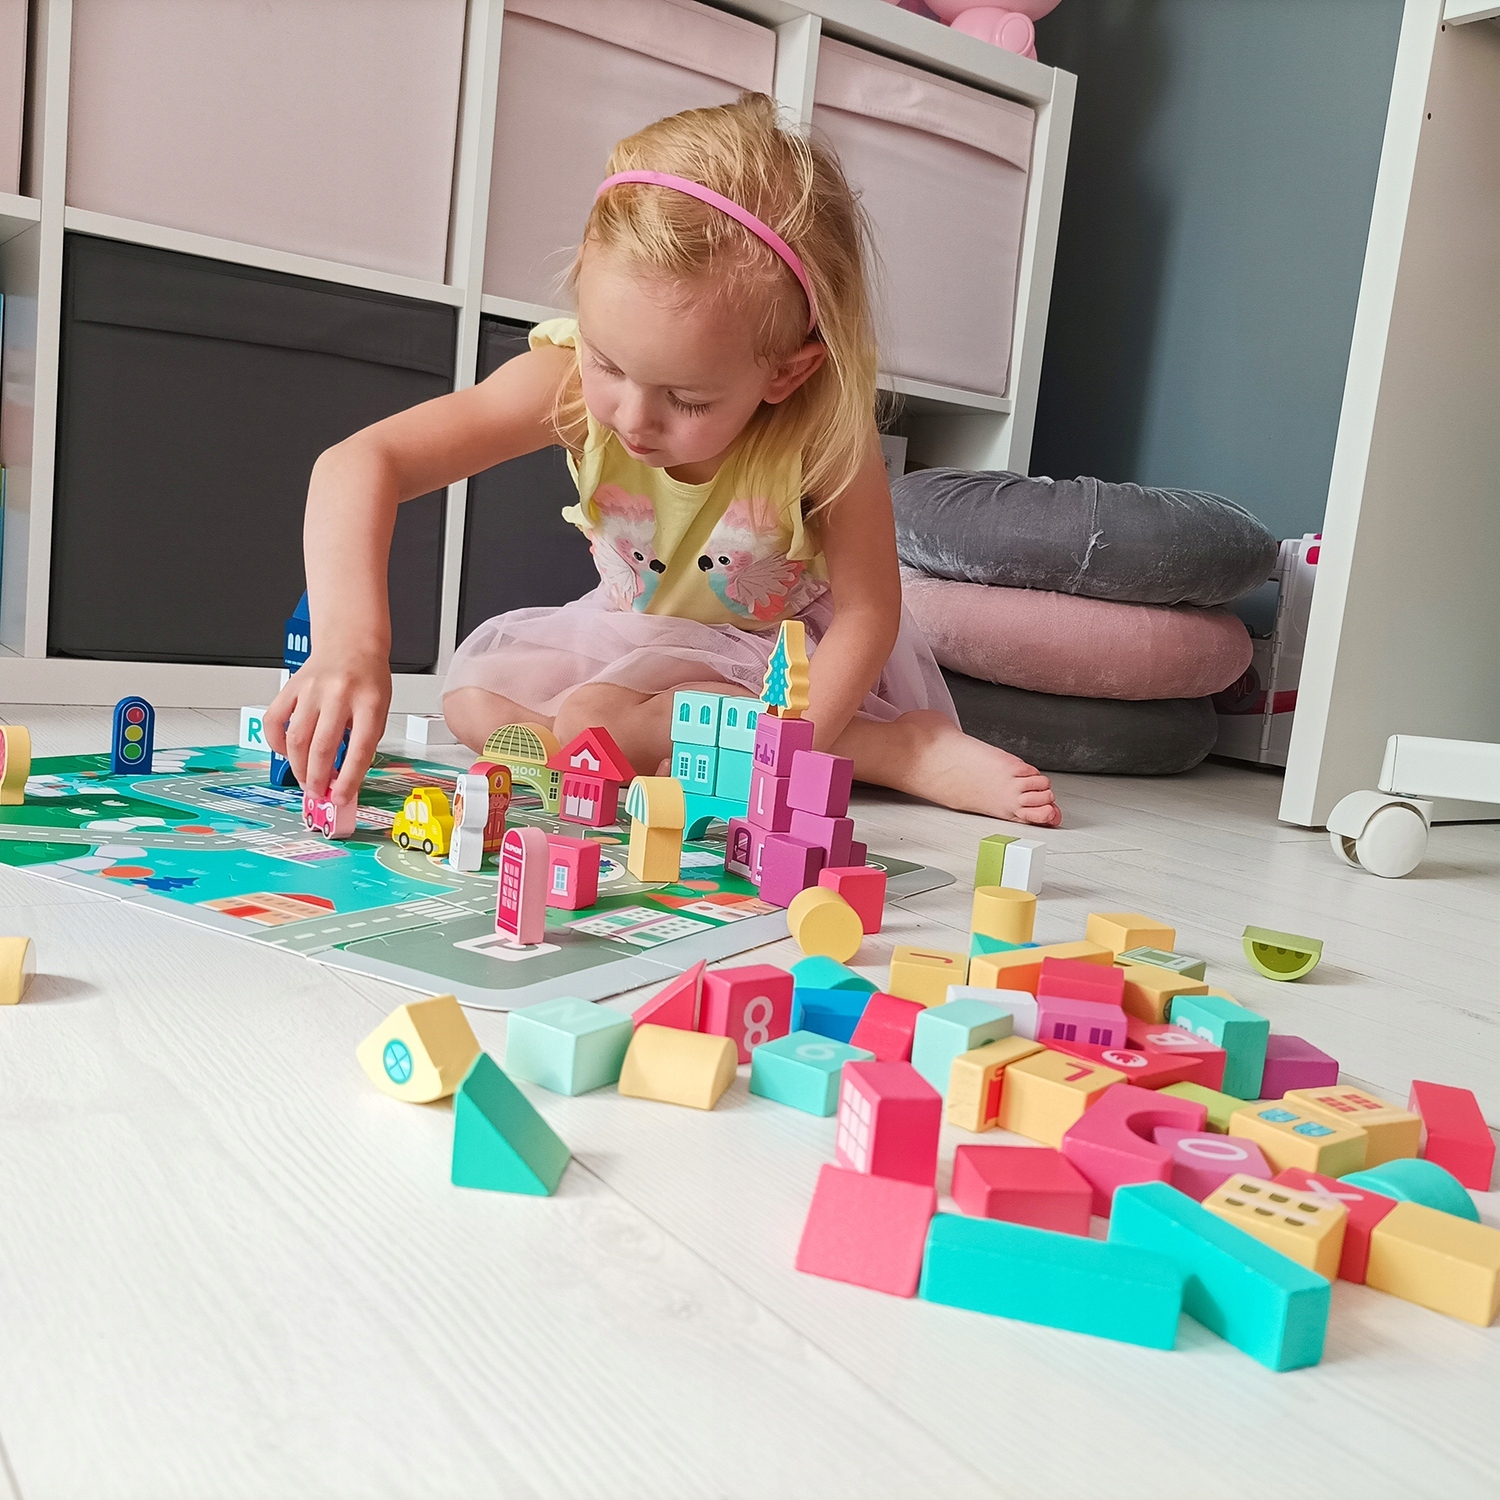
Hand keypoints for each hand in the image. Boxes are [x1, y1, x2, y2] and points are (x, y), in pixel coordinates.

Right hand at [264, 647, 390, 802]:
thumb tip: (342, 779)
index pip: (359, 749)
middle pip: (322, 747)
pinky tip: (287, 753)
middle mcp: (339, 695)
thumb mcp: (379, 709)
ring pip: (296, 738)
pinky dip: (277, 743)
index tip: (340, 798)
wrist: (350, 642)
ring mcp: (312, 690)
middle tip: (317, 793)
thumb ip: (363, 741)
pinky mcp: (291, 686)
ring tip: (305, 781)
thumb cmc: (367, 679)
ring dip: (298, 767)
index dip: (348, 779)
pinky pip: (275, 720)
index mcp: (370, 703)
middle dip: (317, 778)